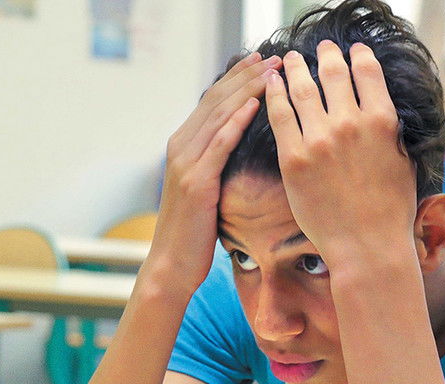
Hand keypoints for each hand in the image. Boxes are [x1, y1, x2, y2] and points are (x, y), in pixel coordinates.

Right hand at [148, 52, 281, 292]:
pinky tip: (253, 105)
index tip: (261, 61)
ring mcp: (185, 164)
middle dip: (245, 76)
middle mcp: (180, 148)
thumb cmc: (195, 232)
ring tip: (270, 72)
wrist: (172, 265)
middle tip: (271, 57)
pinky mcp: (195, 182)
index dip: (237, 78)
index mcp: (183, 146)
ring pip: (218, 116)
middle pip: (216, 100)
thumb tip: (243, 145)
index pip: (213, 101)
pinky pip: (218, 145)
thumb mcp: (206, 189)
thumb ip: (216, 163)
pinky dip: (235, 122)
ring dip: (246, 91)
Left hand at [265, 41, 417, 269]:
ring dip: (296, 68)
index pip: (368, 71)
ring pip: (303, 89)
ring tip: (289, 59)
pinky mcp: (294, 158)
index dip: (358, 55)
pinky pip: (279, 116)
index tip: (352, 50)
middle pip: (334, 73)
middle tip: (320, 47)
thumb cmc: (390, 210)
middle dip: (326, 55)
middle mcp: (350, 123)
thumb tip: (381, 111)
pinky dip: (274, 94)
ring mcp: (319, 140)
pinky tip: (271, 84)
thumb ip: (390, 131)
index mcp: (382, 120)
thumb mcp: (402, 160)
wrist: (367, 247)